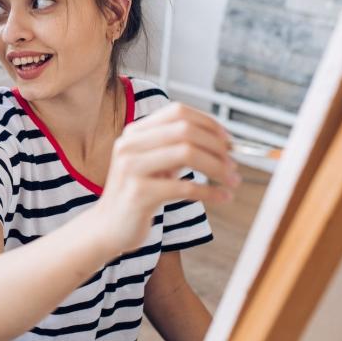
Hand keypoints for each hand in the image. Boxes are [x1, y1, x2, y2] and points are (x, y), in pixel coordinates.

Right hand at [96, 102, 238, 254]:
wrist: (107, 228)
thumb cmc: (137, 195)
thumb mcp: (154, 164)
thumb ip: (176, 148)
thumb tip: (220, 142)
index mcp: (135, 133)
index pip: (177, 112)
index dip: (208, 122)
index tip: (228, 140)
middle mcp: (130, 145)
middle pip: (185, 130)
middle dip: (217, 146)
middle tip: (233, 163)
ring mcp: (131, 168)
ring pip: (186, 153)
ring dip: (217, 167)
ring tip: (233, 180)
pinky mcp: (139, 194)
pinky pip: (184, 187)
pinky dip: (210, 191)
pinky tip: (223, 197)